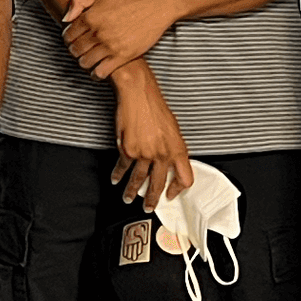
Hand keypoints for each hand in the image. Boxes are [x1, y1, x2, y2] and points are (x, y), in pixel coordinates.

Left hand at [62, 0, 182, 76]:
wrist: (156, 7)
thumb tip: (66, 19)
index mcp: (91, 16)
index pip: (69, 34)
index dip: (68, 38)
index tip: (72, 39)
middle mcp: (99, 32)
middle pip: (76, 49)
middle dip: (74, 51)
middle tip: (79, 50)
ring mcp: (111, 45)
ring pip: (86, 62)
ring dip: (84, 62)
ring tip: (88, 59)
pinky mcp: (123, 56)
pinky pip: (101, 72)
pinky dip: (95, 74)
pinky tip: (97, 70)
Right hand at [106, 66, 194, 209]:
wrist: (138, 94)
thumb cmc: (154, 106)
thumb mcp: (172, 128)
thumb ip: (172, 147)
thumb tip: (169, 162)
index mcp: (178, 148)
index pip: (185, 178)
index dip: (178, 190)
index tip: (171, 194)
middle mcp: (163, 154)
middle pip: (159, 184)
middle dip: (153, 199)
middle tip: (149, 206)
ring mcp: (145, 153)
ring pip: (139, 180)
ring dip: (133, 192)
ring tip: (129, 198)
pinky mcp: (128, 150)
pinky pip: (123, 168)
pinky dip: (118, 175)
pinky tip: (116, 179)